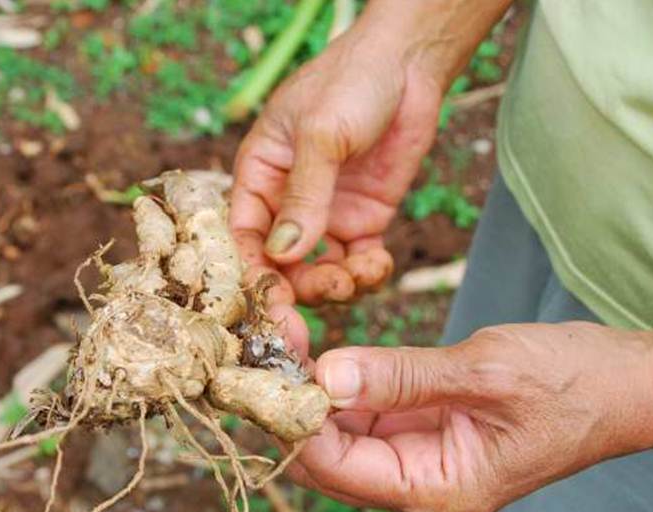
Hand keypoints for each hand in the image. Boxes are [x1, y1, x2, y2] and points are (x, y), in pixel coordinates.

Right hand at [229, 25, 441, 309]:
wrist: (407, 64)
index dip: (256, 274)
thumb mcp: (320, 133)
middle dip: (301, 289)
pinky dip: (367, 273)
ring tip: (360, 275)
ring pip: (320, 270)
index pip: (245, 237)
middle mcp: (287, 202)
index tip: (275, 305)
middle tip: (330, 295)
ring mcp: (326, 214)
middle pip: (282, 264)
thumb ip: (304, 196)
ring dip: (338, 284)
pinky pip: (358, 262)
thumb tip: (284, 254)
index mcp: (260, 176)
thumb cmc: (350, 81)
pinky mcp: (363, 219)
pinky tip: (378, 263)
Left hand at [288, 322, 652, 511]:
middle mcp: (421, 483)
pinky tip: (318, 349)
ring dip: (314, 390)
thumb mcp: (483, 371)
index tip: (267, 366)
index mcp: (437, 489)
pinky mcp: (425, 429)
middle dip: (295, 403)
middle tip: (267, 344)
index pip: (336, 468)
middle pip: (330, 456)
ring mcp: (421, 458)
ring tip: (284, 339)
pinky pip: (368, 413)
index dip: (294, 419)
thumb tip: (327, 374)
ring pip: (342, 433)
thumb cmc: (572, 382)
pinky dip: (343, 383)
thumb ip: (401, 377)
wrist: (625, 383)